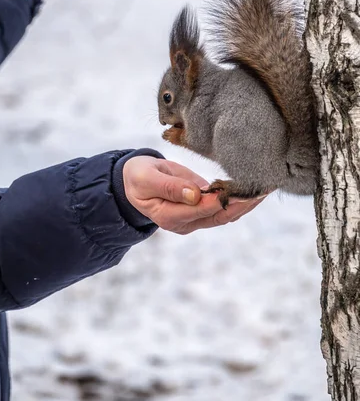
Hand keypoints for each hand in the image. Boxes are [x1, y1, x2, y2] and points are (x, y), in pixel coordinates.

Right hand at [123, 156, 265, 234]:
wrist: (134, 180)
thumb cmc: (138, 178)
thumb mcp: (147, 179)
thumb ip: (169, 187)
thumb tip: (195, 196)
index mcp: (171, 216)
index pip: (203, 209)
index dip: (224, 199)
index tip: (243, 187)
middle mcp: (186, 222)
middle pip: (221, 216)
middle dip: (244, 203)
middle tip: (264, 188)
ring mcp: (195, 217)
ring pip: (226, 213)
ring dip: (247, 201)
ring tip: (266, 187)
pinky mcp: (201, 208)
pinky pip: (224, 206)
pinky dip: (240, 197)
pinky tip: (254, 187)